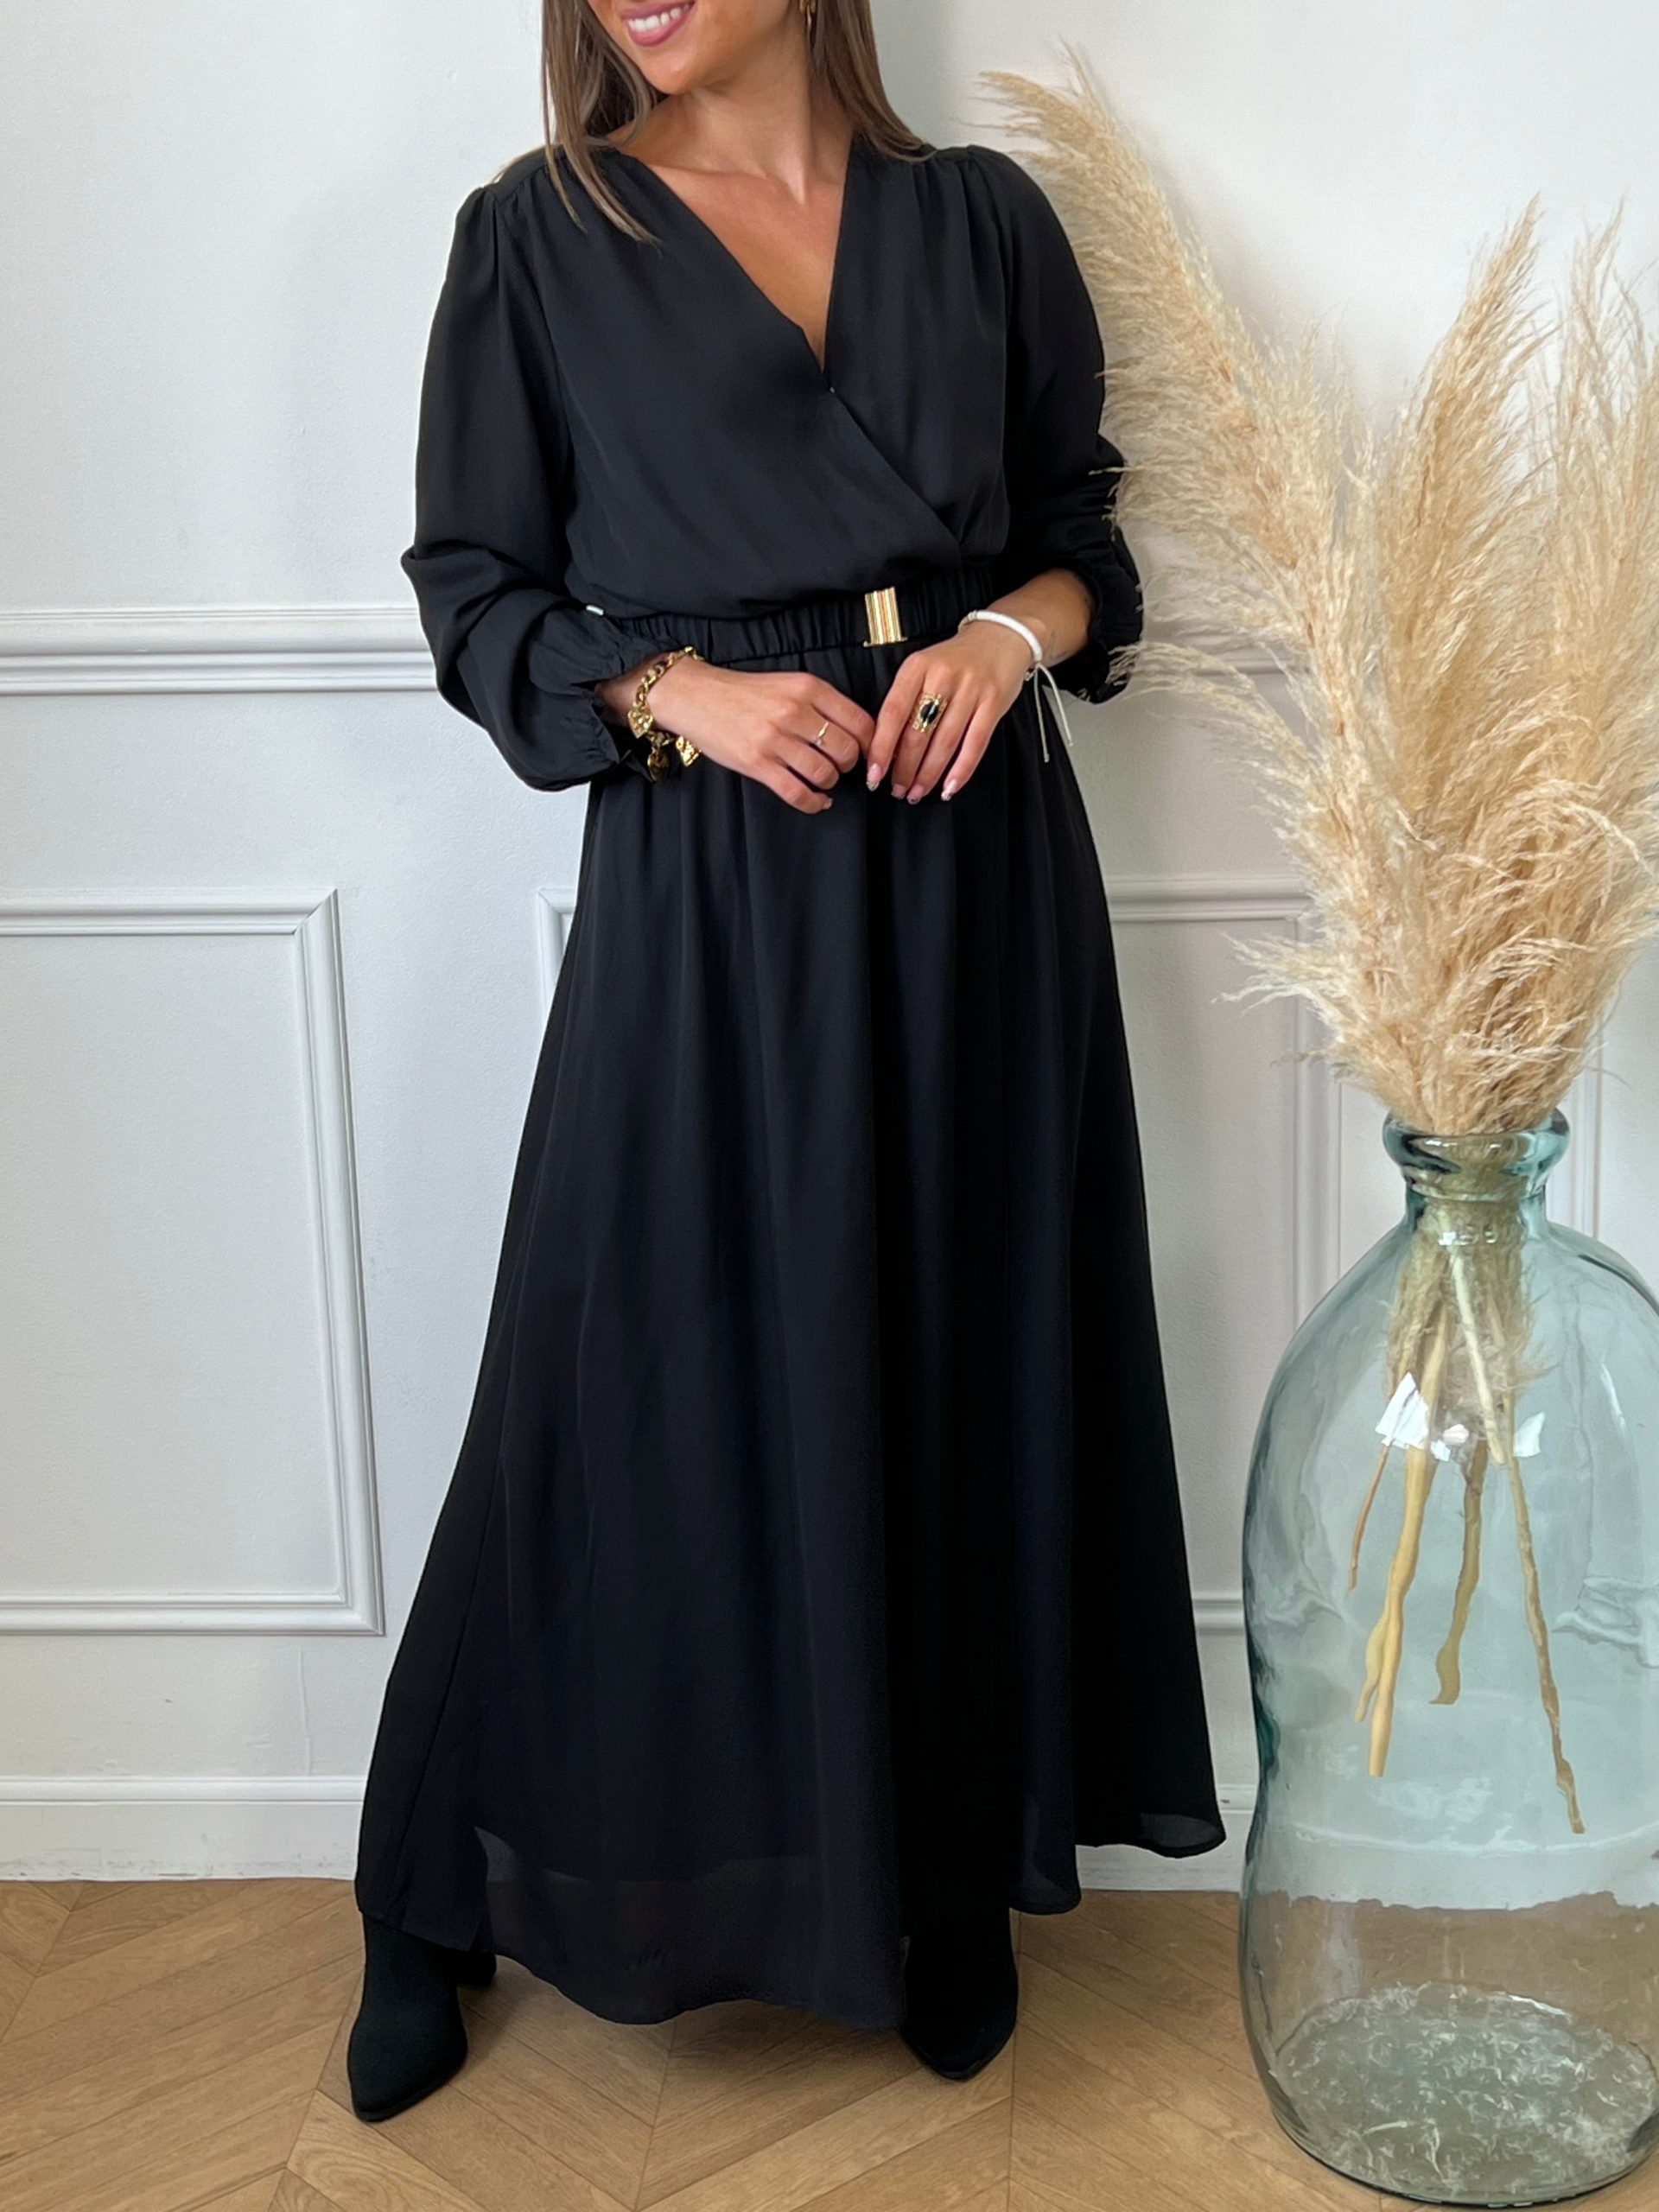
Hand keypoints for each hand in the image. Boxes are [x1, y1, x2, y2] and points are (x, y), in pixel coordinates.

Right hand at [601, 659, 872, 813]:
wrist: (696, 696)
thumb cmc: (745, 693)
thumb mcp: (788, 684)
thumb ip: (821, 704)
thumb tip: (858, 733)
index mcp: (808, 688)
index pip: (860, 722)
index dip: (870, 744)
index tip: (866, 753)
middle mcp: (794, 712)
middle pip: (846, 751)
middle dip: (849, 766)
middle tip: (840, 767)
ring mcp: (775, 739)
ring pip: (824, 774)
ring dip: (830, 783)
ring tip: (823, 780)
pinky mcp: (757, 764)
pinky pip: (797, 793)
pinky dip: (814, 803)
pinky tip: (818, 801)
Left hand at [866, 621, 1037, 802]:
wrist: (1001, 638)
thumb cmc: (955, 661)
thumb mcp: (924, 668)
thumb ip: (906, 701)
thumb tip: (888, 750)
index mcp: (917, 667)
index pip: (892, 713)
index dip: (882, 748)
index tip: (874, 773)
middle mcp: (943, 676)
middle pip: (918, 732)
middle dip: (905, 769)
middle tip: (897, 790)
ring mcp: (971, 689)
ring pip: (945, 743)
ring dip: (929, 775)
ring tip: (917, 793)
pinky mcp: (993, 703)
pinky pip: (975, 744)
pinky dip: (961, 770)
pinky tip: (949, 787)